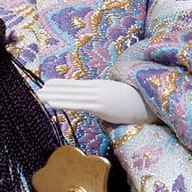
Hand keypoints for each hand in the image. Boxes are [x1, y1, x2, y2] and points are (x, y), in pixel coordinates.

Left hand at [37, 79, 156, 124]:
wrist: (153, 104)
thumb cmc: (139, 103)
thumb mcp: (120, 99)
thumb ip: (108, 100)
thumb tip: (101, 107)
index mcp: (102, 87)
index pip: (77, 85)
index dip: (62, 84)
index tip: (48, 83)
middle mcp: (98, 89)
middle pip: (71, 88)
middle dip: (54, 89)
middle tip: (38, 89)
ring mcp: (98, 96)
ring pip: (72, 95)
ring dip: (54, 95)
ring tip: (40, 94)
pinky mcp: (101, 105)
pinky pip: (78, 104)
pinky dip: (63, 101)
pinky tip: (51, 102)